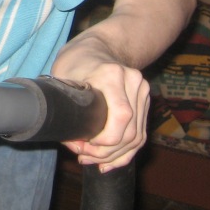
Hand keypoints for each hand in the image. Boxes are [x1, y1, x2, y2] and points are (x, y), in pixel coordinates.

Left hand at [50, 39, 150, 170]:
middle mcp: (133, 81)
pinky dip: (126, 152)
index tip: (84, 145)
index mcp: (112, 74)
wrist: (96, 48)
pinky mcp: (145, 100)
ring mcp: (142, 91)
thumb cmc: (75, 64)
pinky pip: (140, 133)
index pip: (121, 116)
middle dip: (106, 153)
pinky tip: (109, 162)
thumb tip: (75, 145)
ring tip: (93, 161)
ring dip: (115, 156)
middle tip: (83, 157)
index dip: (105, 140)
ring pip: (138, 137)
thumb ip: (68, 110)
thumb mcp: (64, 80)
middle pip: (131, 132)